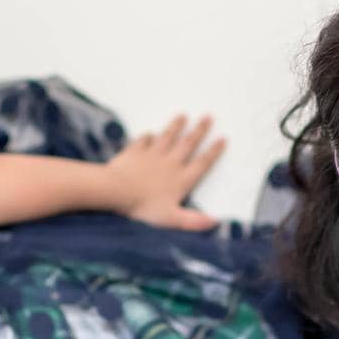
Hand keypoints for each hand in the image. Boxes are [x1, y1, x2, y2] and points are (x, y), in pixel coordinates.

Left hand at [106, 114, 224, 230]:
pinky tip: (149, 133)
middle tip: (208, 117)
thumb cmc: (143, 207)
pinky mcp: (134, 152)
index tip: (222, 138)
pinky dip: (147, 137)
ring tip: (183, 116)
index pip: (202, 163)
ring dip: (176, 126)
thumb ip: (193, 221)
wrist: (116, 190)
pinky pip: (143, 142)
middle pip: (187, 144)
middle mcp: (169, 163)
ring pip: (167, 137)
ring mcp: (152, 155)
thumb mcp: (171, 219)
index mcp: (180, 179)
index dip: (213, 151)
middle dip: (199, 130)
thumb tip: (215, 222)